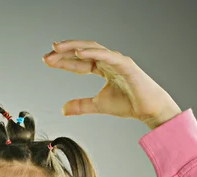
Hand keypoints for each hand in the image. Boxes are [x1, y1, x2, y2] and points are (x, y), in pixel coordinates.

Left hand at [42, 40, 181, 128]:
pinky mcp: (125, 64)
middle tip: (47, 55)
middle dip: (64, 52)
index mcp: (103, 69)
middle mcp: (108, 61)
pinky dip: (92, 52)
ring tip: (57, 48)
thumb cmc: (128, 104)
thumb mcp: (98, 105)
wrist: (148, 109)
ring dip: (74, 47)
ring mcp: (117, 60)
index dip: (63, 61)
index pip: (80, 62)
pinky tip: (78, 52)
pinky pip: (106, 55)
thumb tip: (63, 109)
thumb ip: (81, 105)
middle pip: (83, 52)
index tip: (47, 61)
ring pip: (92, 48)